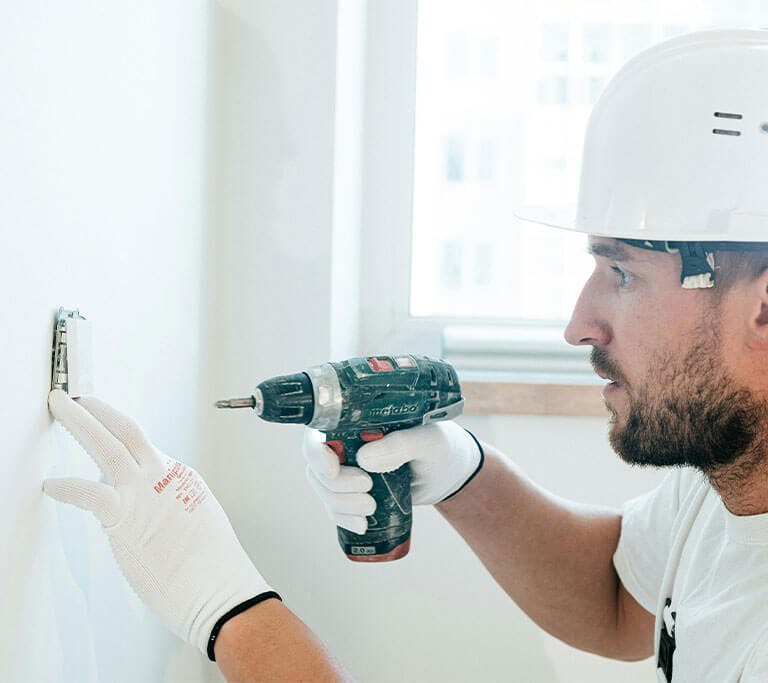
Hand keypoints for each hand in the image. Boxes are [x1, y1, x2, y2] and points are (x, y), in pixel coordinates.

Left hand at [44, 390, 277, 657]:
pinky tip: (51, 485)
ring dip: (79, 422)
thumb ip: (172, 508)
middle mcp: (163, 476)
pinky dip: (66, 485)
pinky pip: (88, 492)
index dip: (116, 433)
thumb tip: (151, 512)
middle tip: (72, 398)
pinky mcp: (126, 518)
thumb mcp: (198, 522)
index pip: (143, 449)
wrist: (220, 589)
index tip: (100, 426)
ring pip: (107, 445)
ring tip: (60, 407)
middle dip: (95, 410)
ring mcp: (144, 494)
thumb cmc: (211, 566)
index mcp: (180, 477)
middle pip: (126, 429)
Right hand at [303, 421, 482, 533]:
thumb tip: (365, 458)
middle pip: (317, 466)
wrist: (447, 472)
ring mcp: (347, 470)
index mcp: (357, 421)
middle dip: (336, 485)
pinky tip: (362, 525)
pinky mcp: (354, 493)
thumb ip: (401, 444)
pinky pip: (336, 509)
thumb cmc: (439, 446)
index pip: (320, 432)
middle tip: (368, 489)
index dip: (316, 452)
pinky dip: (344, 519)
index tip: (332, 469)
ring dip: (341, 505)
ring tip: (370, 509)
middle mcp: (345, 444)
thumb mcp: (428, 441)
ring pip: (325, 490)